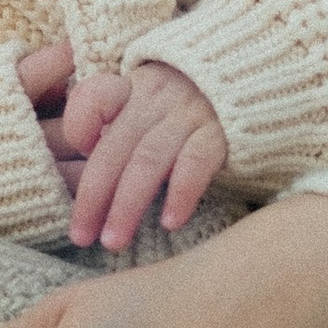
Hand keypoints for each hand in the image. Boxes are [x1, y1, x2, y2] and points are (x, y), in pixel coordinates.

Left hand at [54, 60, 228, 249]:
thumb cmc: (182, 106)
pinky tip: (169, 223)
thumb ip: (113, 121)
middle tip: (81, 237)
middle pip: (115, 147)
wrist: (248, 86)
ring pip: (148, 161)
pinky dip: (181, 194)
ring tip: (114, 241)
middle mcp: (156, 98)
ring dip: (128, 205)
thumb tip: (84, 154)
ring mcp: (188, 115)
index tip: (79, 155)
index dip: (79, 126)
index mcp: (131, 87)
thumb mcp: (146, 100)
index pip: (94, 97)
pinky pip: (195, 164)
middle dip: (94, 196)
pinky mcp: (220, 134)